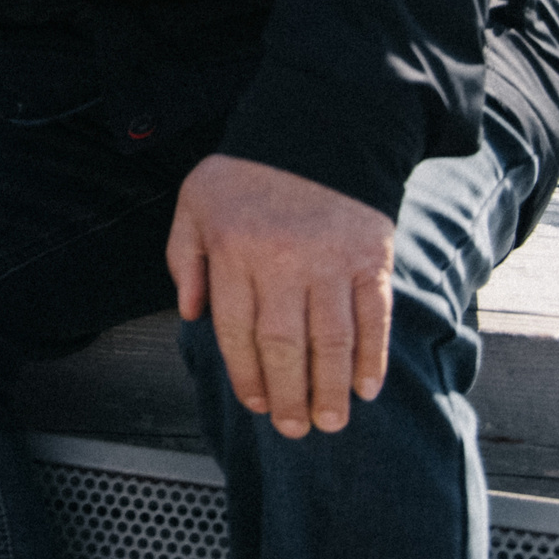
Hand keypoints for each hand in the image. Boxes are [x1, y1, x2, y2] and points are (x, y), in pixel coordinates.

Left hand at [167, 153, 397, 437]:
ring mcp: (330, 258)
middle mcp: (282, 258)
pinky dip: (373, 357)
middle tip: (293, 429)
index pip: (237, 329)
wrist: (317, 129)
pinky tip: (365, 387)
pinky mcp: (370, 255)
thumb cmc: (248, 173)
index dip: (246, 374)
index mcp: (233, 248)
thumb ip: (184, 256)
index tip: (256, 404)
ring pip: (331, 339)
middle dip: (288, 395)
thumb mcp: (195, 201)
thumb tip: (190, 314)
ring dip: (329, 388)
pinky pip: (374, 316)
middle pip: (284, 344)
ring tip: (328, 422)